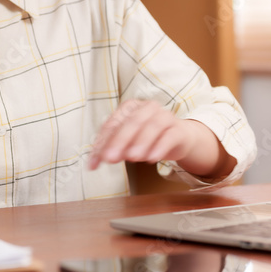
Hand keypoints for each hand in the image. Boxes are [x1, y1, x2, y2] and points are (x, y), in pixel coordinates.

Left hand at [87, 100, 233, 179]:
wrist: (178, 137)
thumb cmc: (147, 137)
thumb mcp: (126, 142)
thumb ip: (110, 149)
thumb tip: (92, 164)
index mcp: (130, 107)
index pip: (114, 123)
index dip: (104, 141)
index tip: (97, 159)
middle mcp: (148, 108)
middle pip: (132, 123)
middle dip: (120, 141)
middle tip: (110, 158)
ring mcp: (165, 117)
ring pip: (152, 127)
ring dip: (141, 142)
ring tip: (132, 157)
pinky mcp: (178, 130)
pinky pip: (170, 136)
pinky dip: (161, 147)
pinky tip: (153, 158)